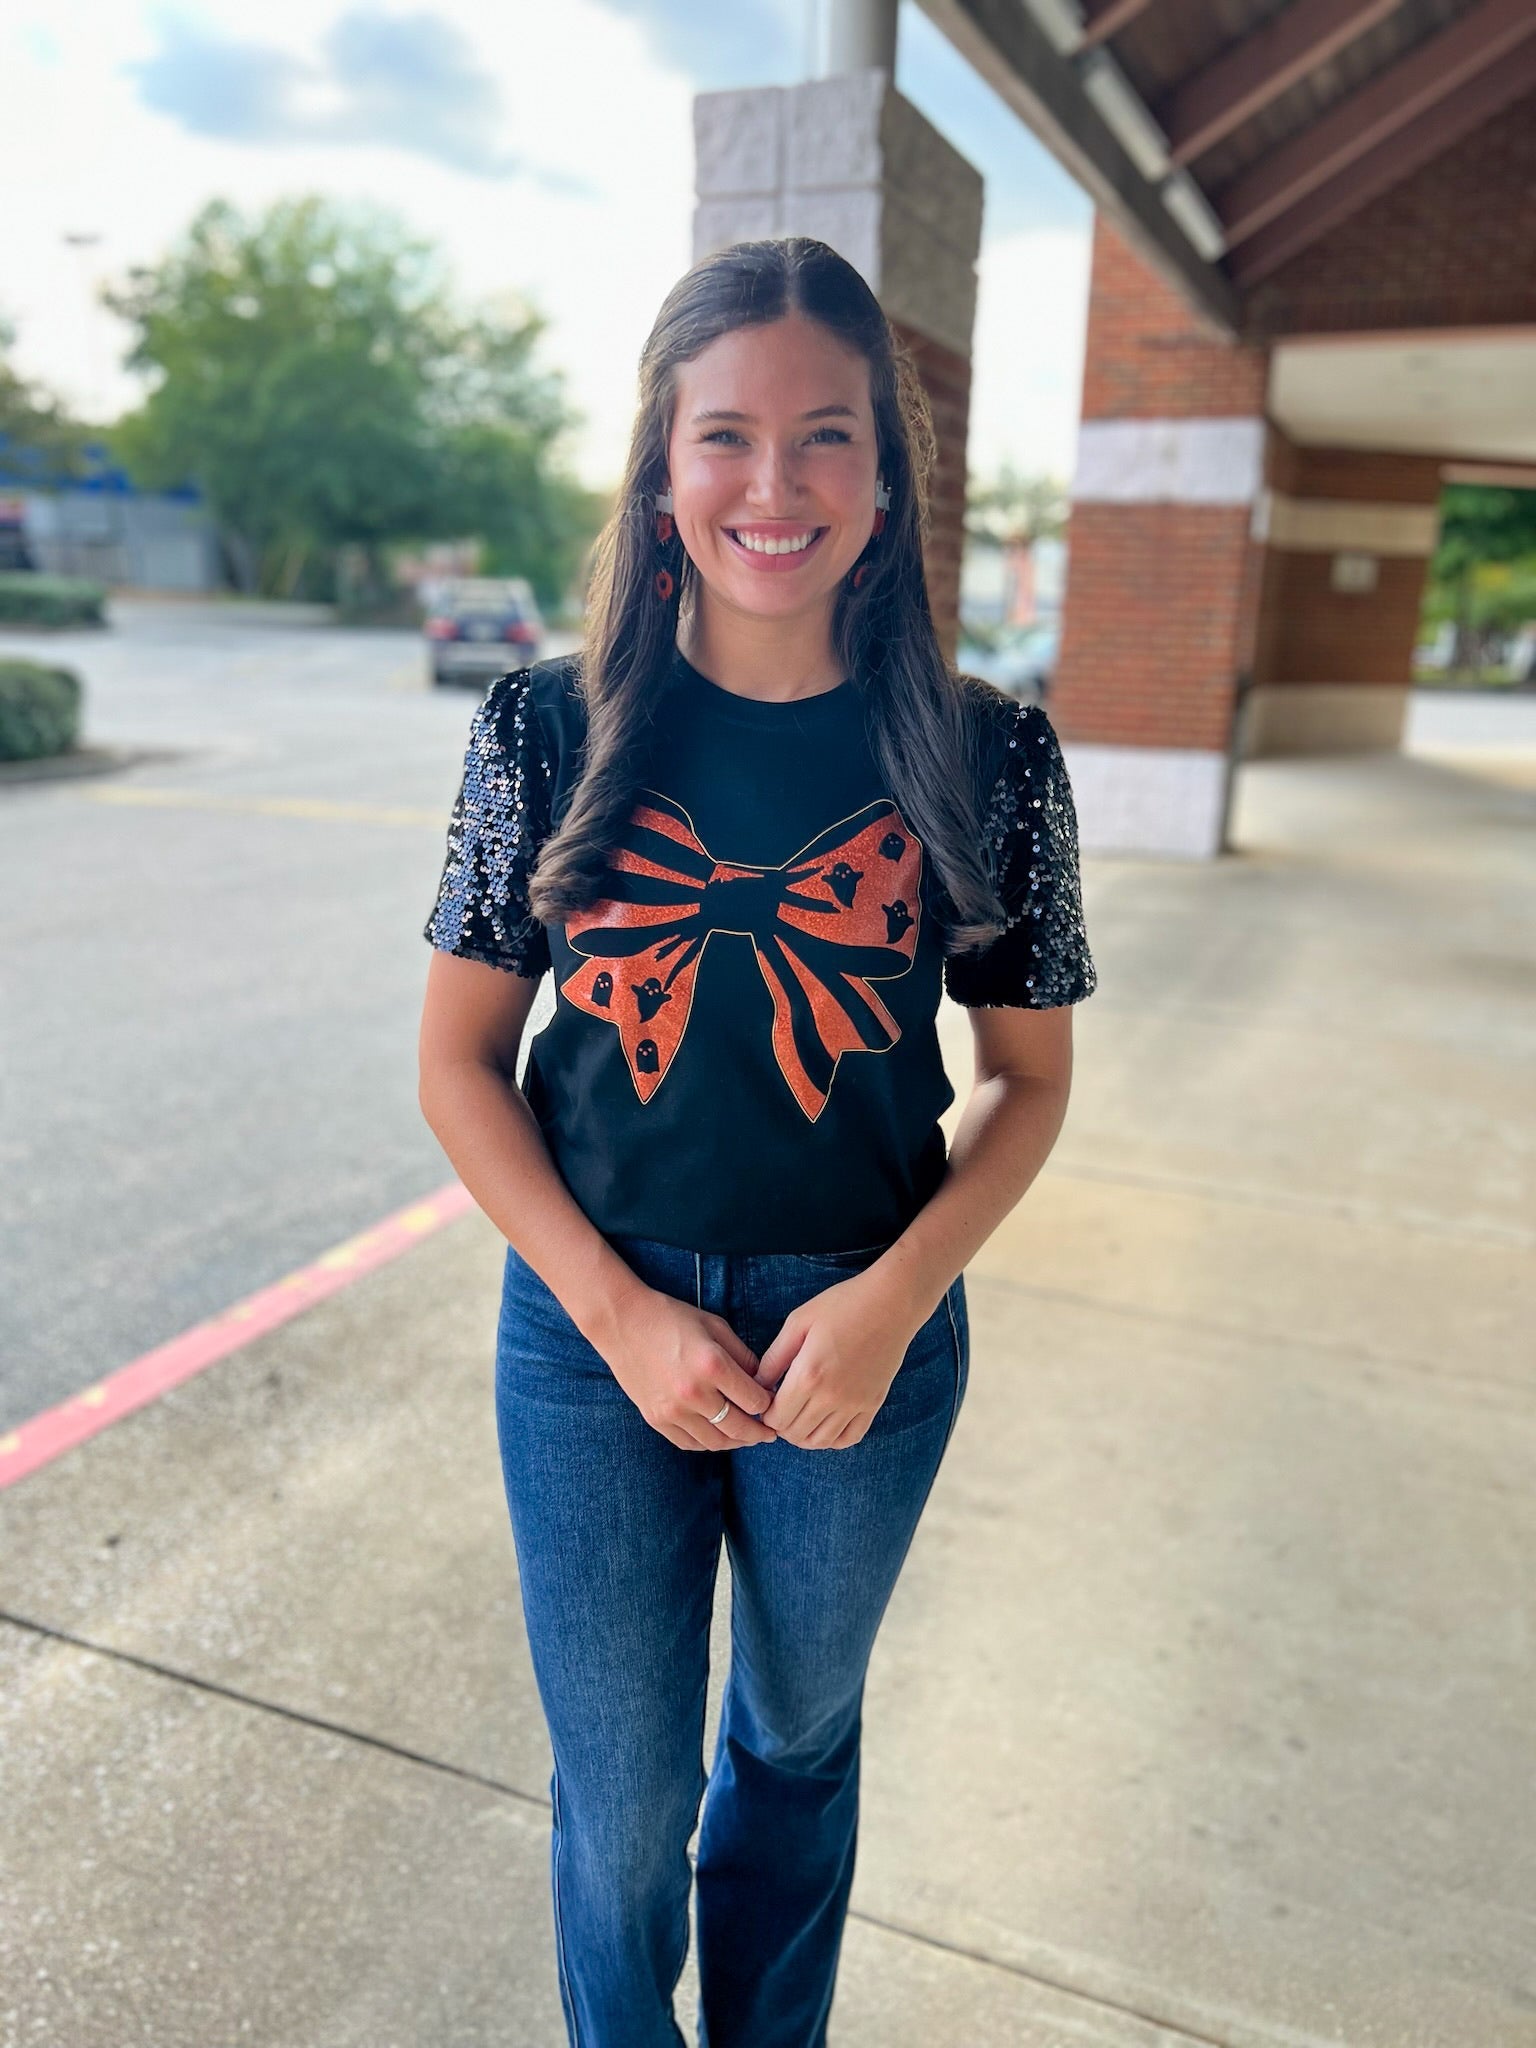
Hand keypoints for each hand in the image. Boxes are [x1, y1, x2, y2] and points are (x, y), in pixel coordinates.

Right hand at [598, 1286, 777, 1451]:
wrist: (623, 1322)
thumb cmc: (672, 1318)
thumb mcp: (715, 1326)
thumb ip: (743, 1356)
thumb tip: (763, 1383)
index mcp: (713, 1366)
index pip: (755, 1400)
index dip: (769, 1404)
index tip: (773, 1403)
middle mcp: (694, 1393)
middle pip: (739, 1428)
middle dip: (760, 1433)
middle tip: (770, 1433)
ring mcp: (672, 1410)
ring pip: (716, 1442)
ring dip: (737, 1442)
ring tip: (747, 1437)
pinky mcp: (656, 1419)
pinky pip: (689, 1443)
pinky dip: (708, 1444)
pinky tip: (718, 1436)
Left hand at [756, 1271, 921, 1450]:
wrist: (891, 1302)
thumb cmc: (841, 1305)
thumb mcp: (798, 1323)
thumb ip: (774, 1358)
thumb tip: (757, 1384)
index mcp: (808, 1375)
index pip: (776, 1418)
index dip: (766, 1413)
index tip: (768, 1399)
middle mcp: (831, 1397)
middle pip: (795, 1434)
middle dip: (781, 1425)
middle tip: (781, 1407)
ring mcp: (855, 1404)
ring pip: (820, 1442)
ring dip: (803, 1435)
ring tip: (800, 1416)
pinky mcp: (873, 1404)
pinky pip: (849, 1438)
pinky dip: (832, 1439)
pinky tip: (825, 1422)